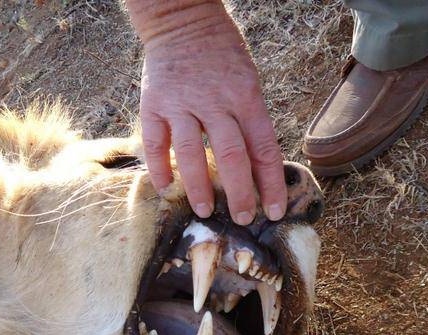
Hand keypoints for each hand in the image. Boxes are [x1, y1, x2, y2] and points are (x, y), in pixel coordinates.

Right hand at [128, 2, 285, 223]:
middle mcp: (214, 102)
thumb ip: (251, 121)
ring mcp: (181, 104)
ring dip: (199, 188)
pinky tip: (167, 188)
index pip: (263, 149)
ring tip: (205, 211)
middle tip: (242, 220)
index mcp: (245, 97)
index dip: (271, 184)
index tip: (275, 212)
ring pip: (191, 154)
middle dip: (239, 193)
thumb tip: (258, 169)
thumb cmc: (222, 56)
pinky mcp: (153, 105)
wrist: (182, 21)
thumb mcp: (248, 81)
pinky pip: (155, 143)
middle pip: (230, 156)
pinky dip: (160, 169)